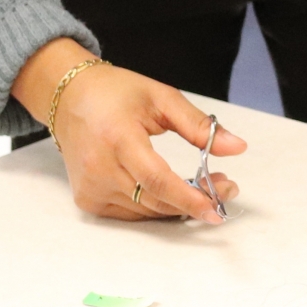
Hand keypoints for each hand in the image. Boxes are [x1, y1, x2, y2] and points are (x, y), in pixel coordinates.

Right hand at [12, 38, 244, 222]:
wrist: (69, 98)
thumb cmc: (117, 93)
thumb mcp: (162, 98)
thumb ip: (199, 125)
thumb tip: (237, 147)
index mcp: (117, 138)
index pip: (157, 179)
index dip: (189, 197)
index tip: (219, 205)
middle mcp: (99, 168)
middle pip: (153, 199)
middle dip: (194, 201)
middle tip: (226, 189)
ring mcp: (90, 188)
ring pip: (144, 211)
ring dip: (179, 206)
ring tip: (209, 186)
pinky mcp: (87, 199)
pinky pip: (130, 213)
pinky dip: (157, 207)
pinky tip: (179, 194)